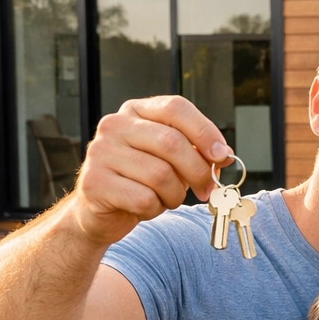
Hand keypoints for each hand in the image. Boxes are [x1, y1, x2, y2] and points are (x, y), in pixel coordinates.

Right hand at [71, 95, 232, 245]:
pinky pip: (143, 199)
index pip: (175, 108)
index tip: (222, 155)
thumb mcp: (171, 160)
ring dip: (174, 195)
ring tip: (167, 198)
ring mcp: (100, 153)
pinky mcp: (94, 183)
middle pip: (172, 142)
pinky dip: (154, 209)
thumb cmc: (141, 182)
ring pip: (160, 175)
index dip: (205, 131)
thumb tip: (224, 155)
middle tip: (206, 189)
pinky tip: (146, 207)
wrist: (102, 211)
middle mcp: (114, 126)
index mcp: (135, 112)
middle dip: (198, 171)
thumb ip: (196, 152)